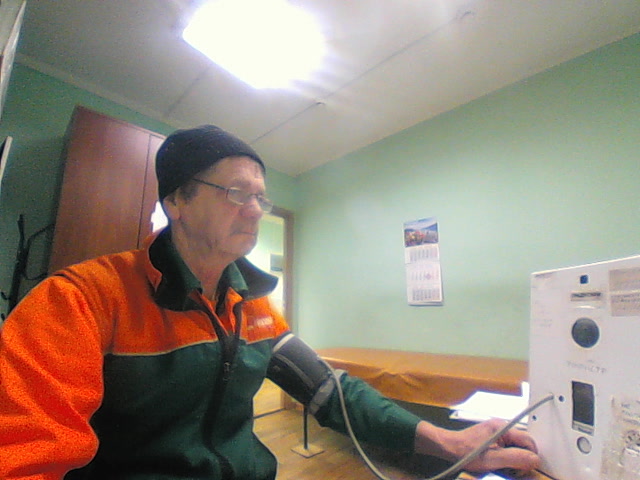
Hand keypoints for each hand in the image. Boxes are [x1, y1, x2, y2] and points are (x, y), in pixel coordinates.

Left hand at [415, 418, 539, 473]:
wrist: (449, 447)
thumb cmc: (466, 452)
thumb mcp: (493, 459)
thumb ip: (515, 458)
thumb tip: (535, 459)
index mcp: (503, 428)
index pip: (529, 440)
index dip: (531, 456)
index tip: (525, 469)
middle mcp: (501, 427)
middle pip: (523, 444)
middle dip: (522, 458)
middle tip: (513, 470)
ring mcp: (496, 432)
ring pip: (515, 447)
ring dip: (513, 459)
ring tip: (503, 468)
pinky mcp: (491, 438)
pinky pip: (506, 448)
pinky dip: (505, 458)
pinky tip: (498, 464)